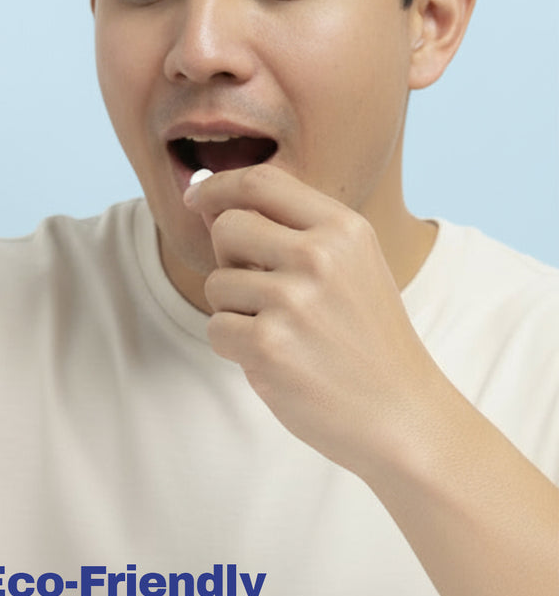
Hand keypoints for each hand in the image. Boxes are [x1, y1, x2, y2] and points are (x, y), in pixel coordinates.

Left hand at [184, 164, 441, 476]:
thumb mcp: (351, 269)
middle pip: (227, 227)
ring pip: (216, 284)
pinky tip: (274, 360)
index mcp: (343, 229)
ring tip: (281, 333)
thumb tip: (214, 207)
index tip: (195, 199)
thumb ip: (294, 235)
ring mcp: (293, 300)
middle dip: (228, 259)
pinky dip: (234, 348)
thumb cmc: (366, 342)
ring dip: (234, 311)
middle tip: (259, 293)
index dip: (217, 186)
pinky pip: (216, 329)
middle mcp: (319, 256)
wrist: (400, 413)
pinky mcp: (269, 345)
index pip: (261, 181)